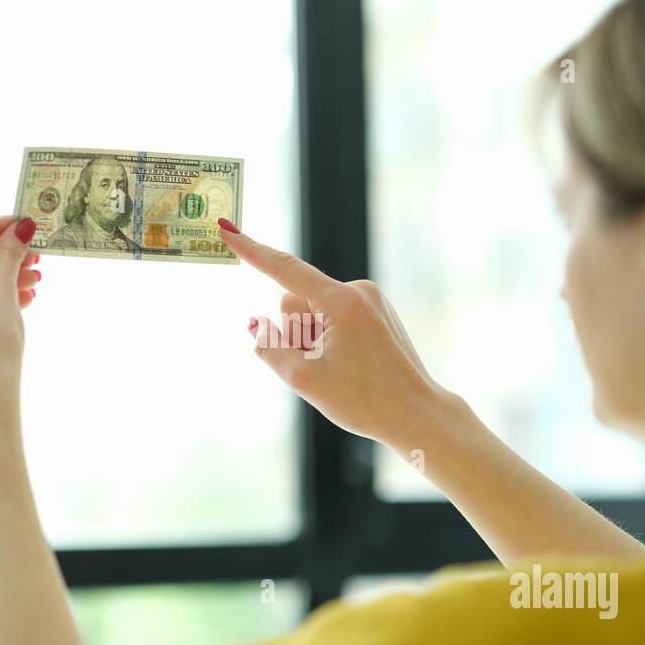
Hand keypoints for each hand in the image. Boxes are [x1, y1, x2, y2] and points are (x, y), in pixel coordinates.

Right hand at [220, 221, 453, 448]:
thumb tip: (256, 324)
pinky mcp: (376, 310)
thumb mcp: (304, 380)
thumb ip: (270, 347)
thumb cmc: (365, 402)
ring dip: (312, 338)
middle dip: (295, 331)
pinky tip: (351, 364)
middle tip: (320, 366)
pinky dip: (329, 337)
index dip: (251, 250)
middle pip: (296, 300)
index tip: (226, 229)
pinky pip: (333, 315)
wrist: (417, 415)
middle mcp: (358, 291)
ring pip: (314, 310)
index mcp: (341, 302)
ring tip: (340, 369)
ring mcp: (370, 299)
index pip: (285, 269)